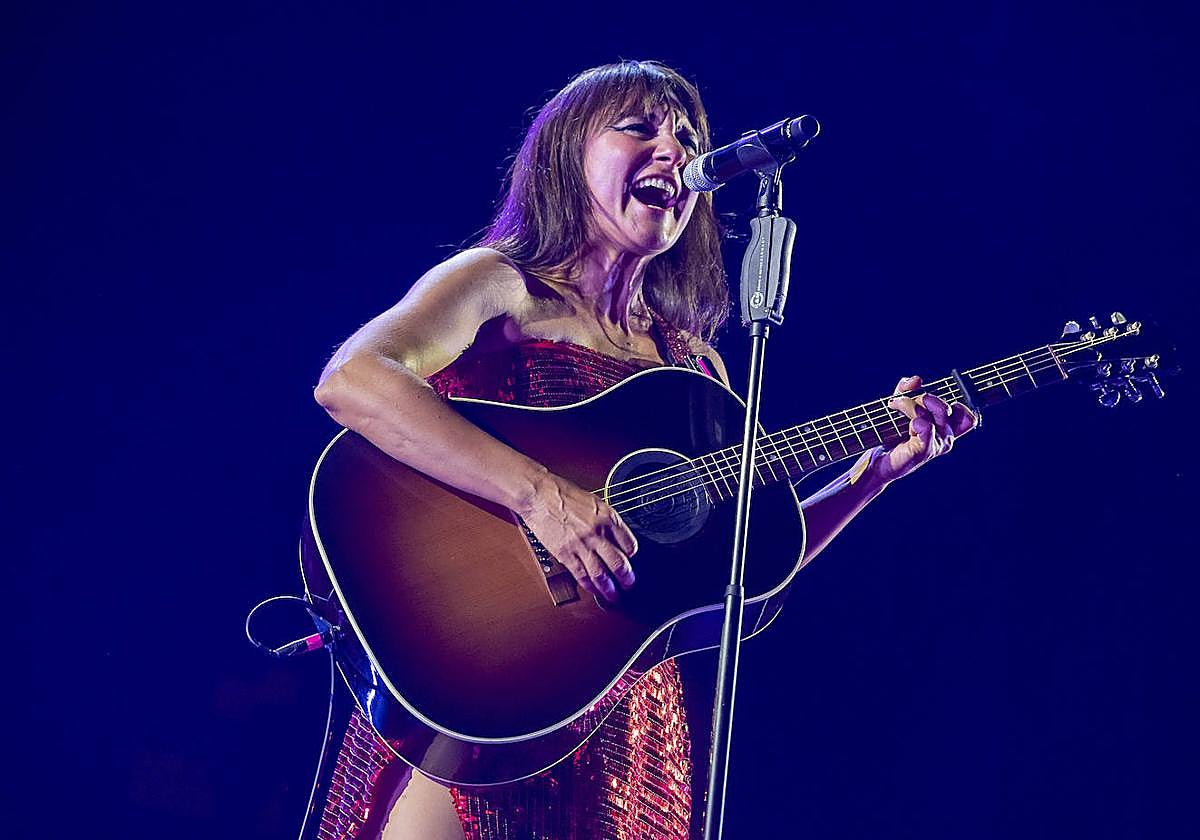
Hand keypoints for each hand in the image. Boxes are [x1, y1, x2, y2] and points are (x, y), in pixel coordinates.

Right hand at [518, 472, 637, 602]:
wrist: (539, 495)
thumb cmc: (563, 495)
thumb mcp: (594, 502)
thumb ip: (606, 520)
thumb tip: (616, 536)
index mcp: (607, 517)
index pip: (630, 544)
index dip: (632, 555)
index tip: (630, 560)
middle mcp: (597, 532)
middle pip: (619, 563)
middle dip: (626, 578)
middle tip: (629, 584)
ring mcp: (581, 545)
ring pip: (601, 575)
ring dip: (609, 589)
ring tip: (614, 595)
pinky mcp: (565, 554)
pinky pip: (581, 575)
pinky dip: (589, 586)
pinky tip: (594, 590)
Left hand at [869, 375, 976, 484]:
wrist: (876, 458)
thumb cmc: (890, 433)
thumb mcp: (899, 405)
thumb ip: (907, 389)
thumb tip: (916, 379)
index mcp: (945, 427)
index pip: (966, 415)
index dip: (957, 403)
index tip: (931, 397)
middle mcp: (945, 436)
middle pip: (945, 407)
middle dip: (922, 397)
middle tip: (900, 399)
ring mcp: (936, 445)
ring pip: (935, 413)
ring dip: (910, 404)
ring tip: (893, 405)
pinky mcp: (924, 452)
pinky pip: (928, 428)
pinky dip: (916, 421)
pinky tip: (907, 424)